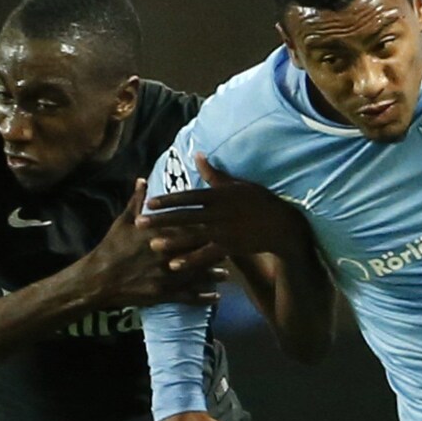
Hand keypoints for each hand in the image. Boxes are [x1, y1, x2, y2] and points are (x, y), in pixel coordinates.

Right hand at [77, 178, 226, 308]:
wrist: (98, 278)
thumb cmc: (111, 247)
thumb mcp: (123, 221)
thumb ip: (137, 201)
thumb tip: (143, 178)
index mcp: (160, 234)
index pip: (189, 226)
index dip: (206, 225)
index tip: (219, 222)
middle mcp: (168, 253)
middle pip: (198, 249)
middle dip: (215, 249)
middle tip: (230, 248)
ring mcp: (167, 275)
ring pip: (198, 274)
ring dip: (213, 275)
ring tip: (226, 274)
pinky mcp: (164, 294)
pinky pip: (188, 297)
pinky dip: (203, 298)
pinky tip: (216, 298)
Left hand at [140, 153, 314, 263]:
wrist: (281, 224)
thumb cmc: (259, 201)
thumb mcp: (237, 184)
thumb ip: (214, 173)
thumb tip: (198, 155)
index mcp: (218, 195)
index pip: (188, 196)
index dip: (167, 200)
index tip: (148, 202)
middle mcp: (218, 212)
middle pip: (184, 216)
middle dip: (161, 220)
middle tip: (139, 224)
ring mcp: (224, 231)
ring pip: (193, 236)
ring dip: (172, 242)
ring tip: (152, 245)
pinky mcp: (230, 247)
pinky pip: (206, 254)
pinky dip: (190, 260)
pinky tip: (174, 265)